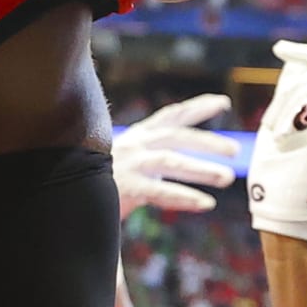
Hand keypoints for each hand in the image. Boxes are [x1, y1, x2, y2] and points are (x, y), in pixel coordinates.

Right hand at [115, 93, 239, 218]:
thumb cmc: (105, 178)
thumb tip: (187, 159)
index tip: (224, 102)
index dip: (198, 106)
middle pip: (176, 136)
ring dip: (200, 168)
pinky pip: (160, 191)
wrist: (70, 190)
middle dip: (207, 141)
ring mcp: (130, 164)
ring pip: (171, 160)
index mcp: (139, 135)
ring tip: (227, 178)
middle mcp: (135, 144)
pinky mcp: (126, 186)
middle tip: (236, 150)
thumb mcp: (131, 159)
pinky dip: (185, 196)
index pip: (172, 115)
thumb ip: (156, 156)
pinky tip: (206, 203)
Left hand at [247, 41, 306, 244]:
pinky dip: (298, 113)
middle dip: (292, 87)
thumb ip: (292, 97)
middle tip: (272, 122)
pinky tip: (284, 136)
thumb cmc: (276, 176)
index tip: (279, 48)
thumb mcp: (281, 126)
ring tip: (277, 133)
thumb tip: (294, 62)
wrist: (283, 215)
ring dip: (291, 103)